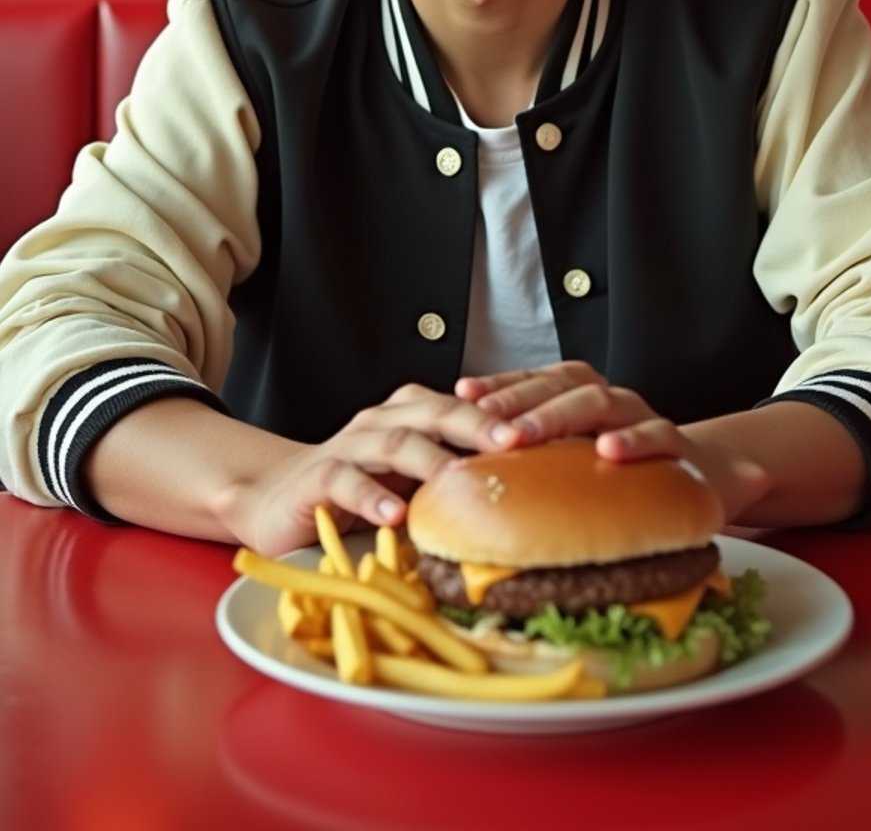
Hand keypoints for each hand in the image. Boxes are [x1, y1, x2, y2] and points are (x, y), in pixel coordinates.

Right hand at [220, 382, 504, 556]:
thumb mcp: (410, 480)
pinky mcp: (317, 479)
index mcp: (411, 415)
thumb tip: (528, 492)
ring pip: (395, 442)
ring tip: (460, 479)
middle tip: (515, 442)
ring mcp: (349, 447)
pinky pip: (345, 481)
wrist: (274, 500)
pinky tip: (395, 516)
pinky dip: (371, 497)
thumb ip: (454, 477)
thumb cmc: (357, 491)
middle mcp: (383, 422)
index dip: (503, 414)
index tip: (544, 430)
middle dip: (479, 424)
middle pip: (437, 412)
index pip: (464, 406)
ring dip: (430, 459)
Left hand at [455, 361, 769, 524]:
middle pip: (559, 386)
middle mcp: (608, 397)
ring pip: (598, 402)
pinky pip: (657, 434)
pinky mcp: (677, 445)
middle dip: (517, 400)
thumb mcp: (578, 459)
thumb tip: (466, 466)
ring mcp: (642, 416)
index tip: (462, 393)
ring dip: (557, 416)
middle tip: (484, 421)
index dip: (499, 383)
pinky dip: (633, 440)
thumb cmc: (623, 474)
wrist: (705, 479)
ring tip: (521, 436)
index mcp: (581, 395)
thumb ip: (536, 456)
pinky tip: (607, 451)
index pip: (535, 378)